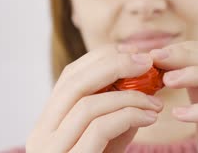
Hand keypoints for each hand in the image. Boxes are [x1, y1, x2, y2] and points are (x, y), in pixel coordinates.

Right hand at [26, 45, 163, 152]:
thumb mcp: (107, 139)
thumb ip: (116, 111)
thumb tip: (140, 79)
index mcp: (48, 121)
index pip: (70, 75)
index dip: (102, 58)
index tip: (135, 54)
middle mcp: (42, 132)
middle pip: (75, 81)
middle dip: (115, 65)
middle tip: (148, 62)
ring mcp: (51, 149)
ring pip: (87, 102)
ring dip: (129, 95)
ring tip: (155, 100)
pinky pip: (99, 126)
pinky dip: (129, 114)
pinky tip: (151, 116)